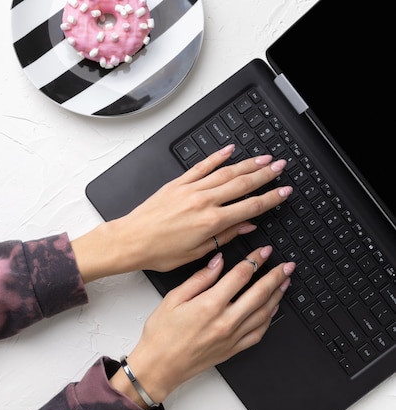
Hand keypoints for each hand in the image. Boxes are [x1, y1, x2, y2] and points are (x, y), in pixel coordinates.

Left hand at [73, 145, 292, 280]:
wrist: (130, 240)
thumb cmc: (159, 251)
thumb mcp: (197, 252)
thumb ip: (225, 236)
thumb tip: (247, 225)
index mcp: (211, 222)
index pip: (250, 206)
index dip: (271, 198)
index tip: (284, 191)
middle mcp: (203, 201)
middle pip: (242, 184)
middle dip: (265, 175)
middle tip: (281, 167)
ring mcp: (190, 189)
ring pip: (225, 172)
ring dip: (247, 164)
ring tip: (264, 158)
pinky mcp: (177, 183)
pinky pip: (200, 166)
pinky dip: (216, 157)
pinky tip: (228, 150)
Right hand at [109, 246, 294, 407]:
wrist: (159, 366)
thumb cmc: (161, 334)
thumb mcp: (173, 298)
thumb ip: (199, 278)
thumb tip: (217, 262)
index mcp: (209, 305)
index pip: (241, 276)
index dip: (255, 260)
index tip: (263, 251)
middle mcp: (225, 321)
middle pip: (259, 293)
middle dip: (276, 276)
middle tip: (286, 265)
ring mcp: (232, 337)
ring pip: (264, 312)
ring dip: (277, 295)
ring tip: (285, 282)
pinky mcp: (233, 349)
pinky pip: (258, 333)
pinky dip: (269, 318)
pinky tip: (272, 309)